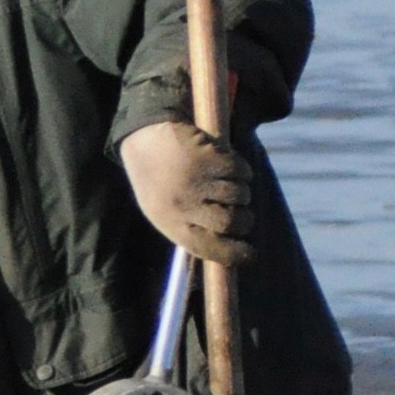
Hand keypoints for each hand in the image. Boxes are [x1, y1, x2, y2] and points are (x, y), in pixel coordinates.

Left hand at [122, 119, 254, 264]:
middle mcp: (181, 204)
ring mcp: (195, 179)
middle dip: (245, 221)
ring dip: (242, 192)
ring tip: (228, 185)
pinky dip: (242, 171)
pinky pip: (241, 171)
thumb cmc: (158, 182)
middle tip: (245, 216)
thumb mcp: (163, 212)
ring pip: (240, 195)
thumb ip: (190, 229)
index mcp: (169, 223)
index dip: (234, 255)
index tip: (251, 255)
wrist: (143, 139)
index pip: (208, 248)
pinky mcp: (207, 156)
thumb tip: (229, 251)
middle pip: (231, 222)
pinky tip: (228, 167)